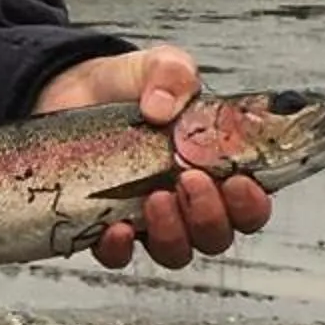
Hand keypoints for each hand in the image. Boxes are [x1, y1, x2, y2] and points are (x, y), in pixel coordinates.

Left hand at [30, 45, 271, 271]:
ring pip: (175, 252)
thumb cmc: (130, 86)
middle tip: (189, 181)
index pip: (249, 206)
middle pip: (216, 236)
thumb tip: (160, 107)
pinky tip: (115, 228)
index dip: (251, 204)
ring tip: (155, 198)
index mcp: (214, 169)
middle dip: (209, 216)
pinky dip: (119, 249)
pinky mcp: (103, 226)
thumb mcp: (159, 67)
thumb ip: (172, 74)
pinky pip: (117, 256)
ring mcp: (147, 220)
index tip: (238, 182)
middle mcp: (186, 204)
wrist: (73, 92)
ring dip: (172, 233)